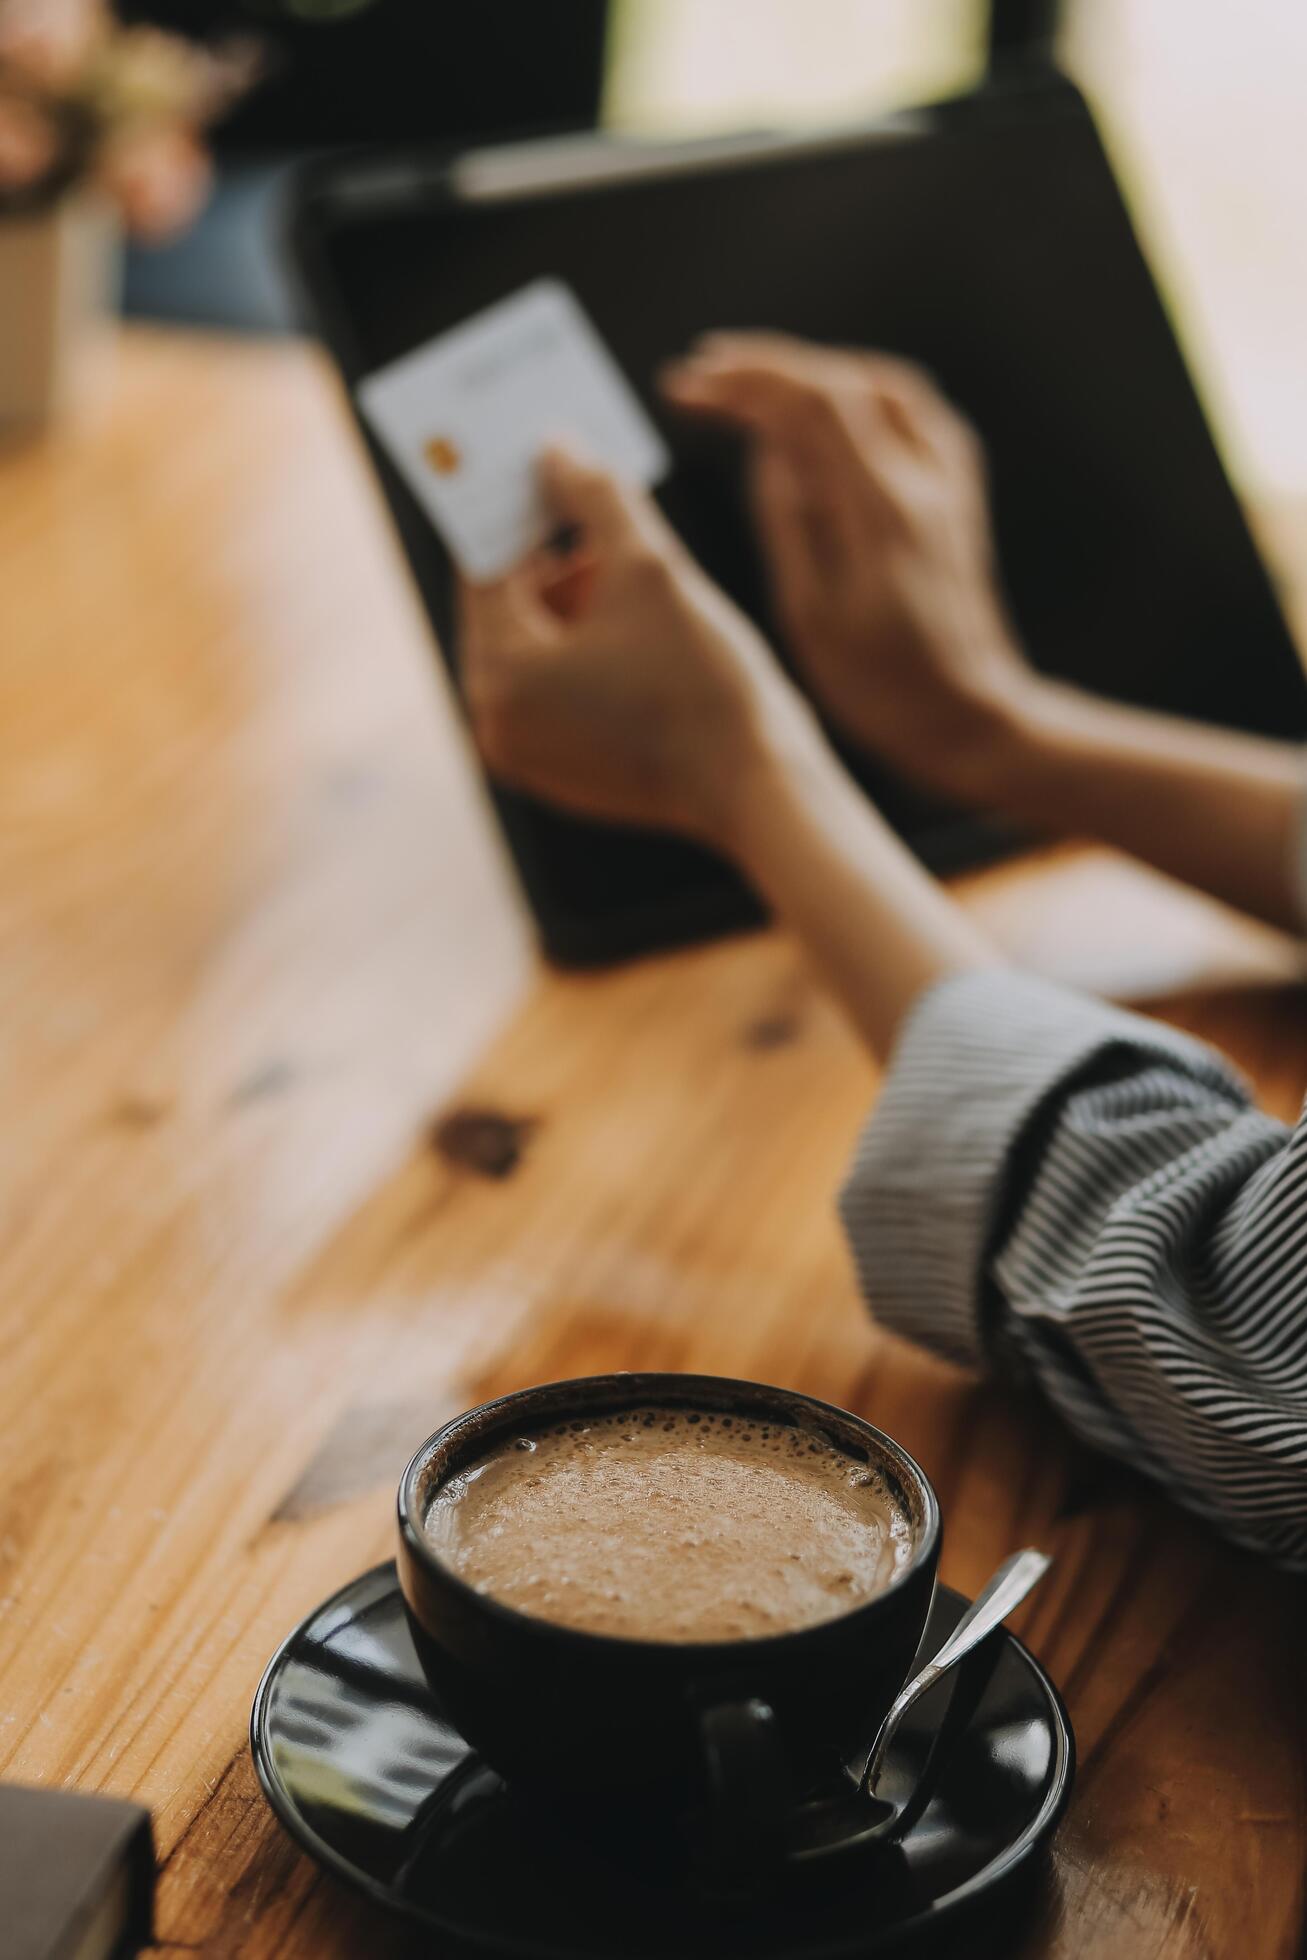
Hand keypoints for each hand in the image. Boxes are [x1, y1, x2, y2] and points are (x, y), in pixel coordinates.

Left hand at [459, 447, 814, 847]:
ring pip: (531, 648)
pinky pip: (552, 692)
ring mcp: (522, 755)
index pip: (483, 563)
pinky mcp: (557, 774)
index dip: (516, 504)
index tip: (542, 462)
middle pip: (504, 608)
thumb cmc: (704, 681)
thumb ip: (596, 497)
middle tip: (590, 501)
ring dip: (571, 599)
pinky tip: (635, 624)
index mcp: (499, 672)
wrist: (757, 787)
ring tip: (628, 567)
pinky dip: (581, 651)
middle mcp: (493, 721)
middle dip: (548, 554)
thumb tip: (555, 449)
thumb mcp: (651, 568)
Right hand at [662, 333, 1034, 801]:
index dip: (741, 382)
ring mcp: (949, 483)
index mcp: (881, 509)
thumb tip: (769, 446)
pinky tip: (824, 412)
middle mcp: (924, 479)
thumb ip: (788, 521)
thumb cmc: (882, 687)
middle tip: (703, 373)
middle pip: (842, 378)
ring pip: (881, 385)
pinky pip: (910, 413)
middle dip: (765, 368)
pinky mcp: (956, 496)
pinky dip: (857, 394)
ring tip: (754, 384)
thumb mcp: (812, 615)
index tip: (686, 386)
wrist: (969, 717)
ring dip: (812, 373)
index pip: (809, 403)